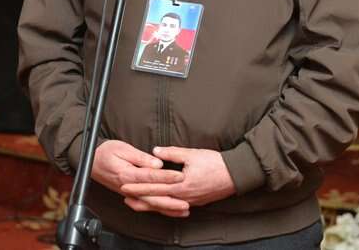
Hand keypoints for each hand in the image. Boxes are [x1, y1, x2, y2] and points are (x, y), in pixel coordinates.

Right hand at [91, 140, 188, 217]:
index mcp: (127, 174)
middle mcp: (128, 187)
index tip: (180, 176)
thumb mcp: (122, 149)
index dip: (166, 177)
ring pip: (150, 204)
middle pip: (152, 196)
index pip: (150, 177)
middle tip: (186, 201)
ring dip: (167, 208)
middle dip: (171, 199)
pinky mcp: (130, 195)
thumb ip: (141, 158)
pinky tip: (170, 210)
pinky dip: (159, 209)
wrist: (91, 161)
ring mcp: (129, 193)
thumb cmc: (106, 152)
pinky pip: (146, 205)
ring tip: (183, 209)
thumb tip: (156, 163)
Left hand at [120, 146, 235, 208]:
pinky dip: (163, 207)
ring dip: (149, 205)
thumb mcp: (192, 154)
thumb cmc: (215, 163)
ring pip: (165, 206)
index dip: (138, 186)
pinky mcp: (194, 203)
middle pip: (156, 200)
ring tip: (136, 204)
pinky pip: (174, 207)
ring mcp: (189, 202)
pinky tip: (158, 207)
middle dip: (139, 198)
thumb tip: (155, 152)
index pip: (154, 187)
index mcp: (180, 185)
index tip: (125, 185)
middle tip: (124, 196)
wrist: (235, 175)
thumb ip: (171, 153)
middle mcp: (183, 197)